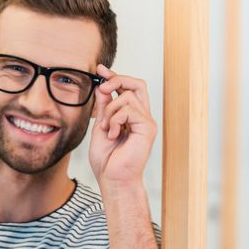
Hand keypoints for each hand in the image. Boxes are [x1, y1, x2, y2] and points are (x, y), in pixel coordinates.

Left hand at [88, 65, 157, 189]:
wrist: (113, 179)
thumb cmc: (107, 160)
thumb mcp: (100, 126)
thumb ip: (104, 107)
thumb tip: (102, 86)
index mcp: (132, 117)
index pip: (128, 88)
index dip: (115, 76)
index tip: (100, 69)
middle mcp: (143, 117)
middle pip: (137, 84)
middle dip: (117, 79)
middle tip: (103, 88)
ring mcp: (147, 122)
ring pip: (128, 97)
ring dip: (110, 111)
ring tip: (106, 129)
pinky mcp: (148, 128)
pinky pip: (129, 110)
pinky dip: (115, 120)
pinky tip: (112, 134)